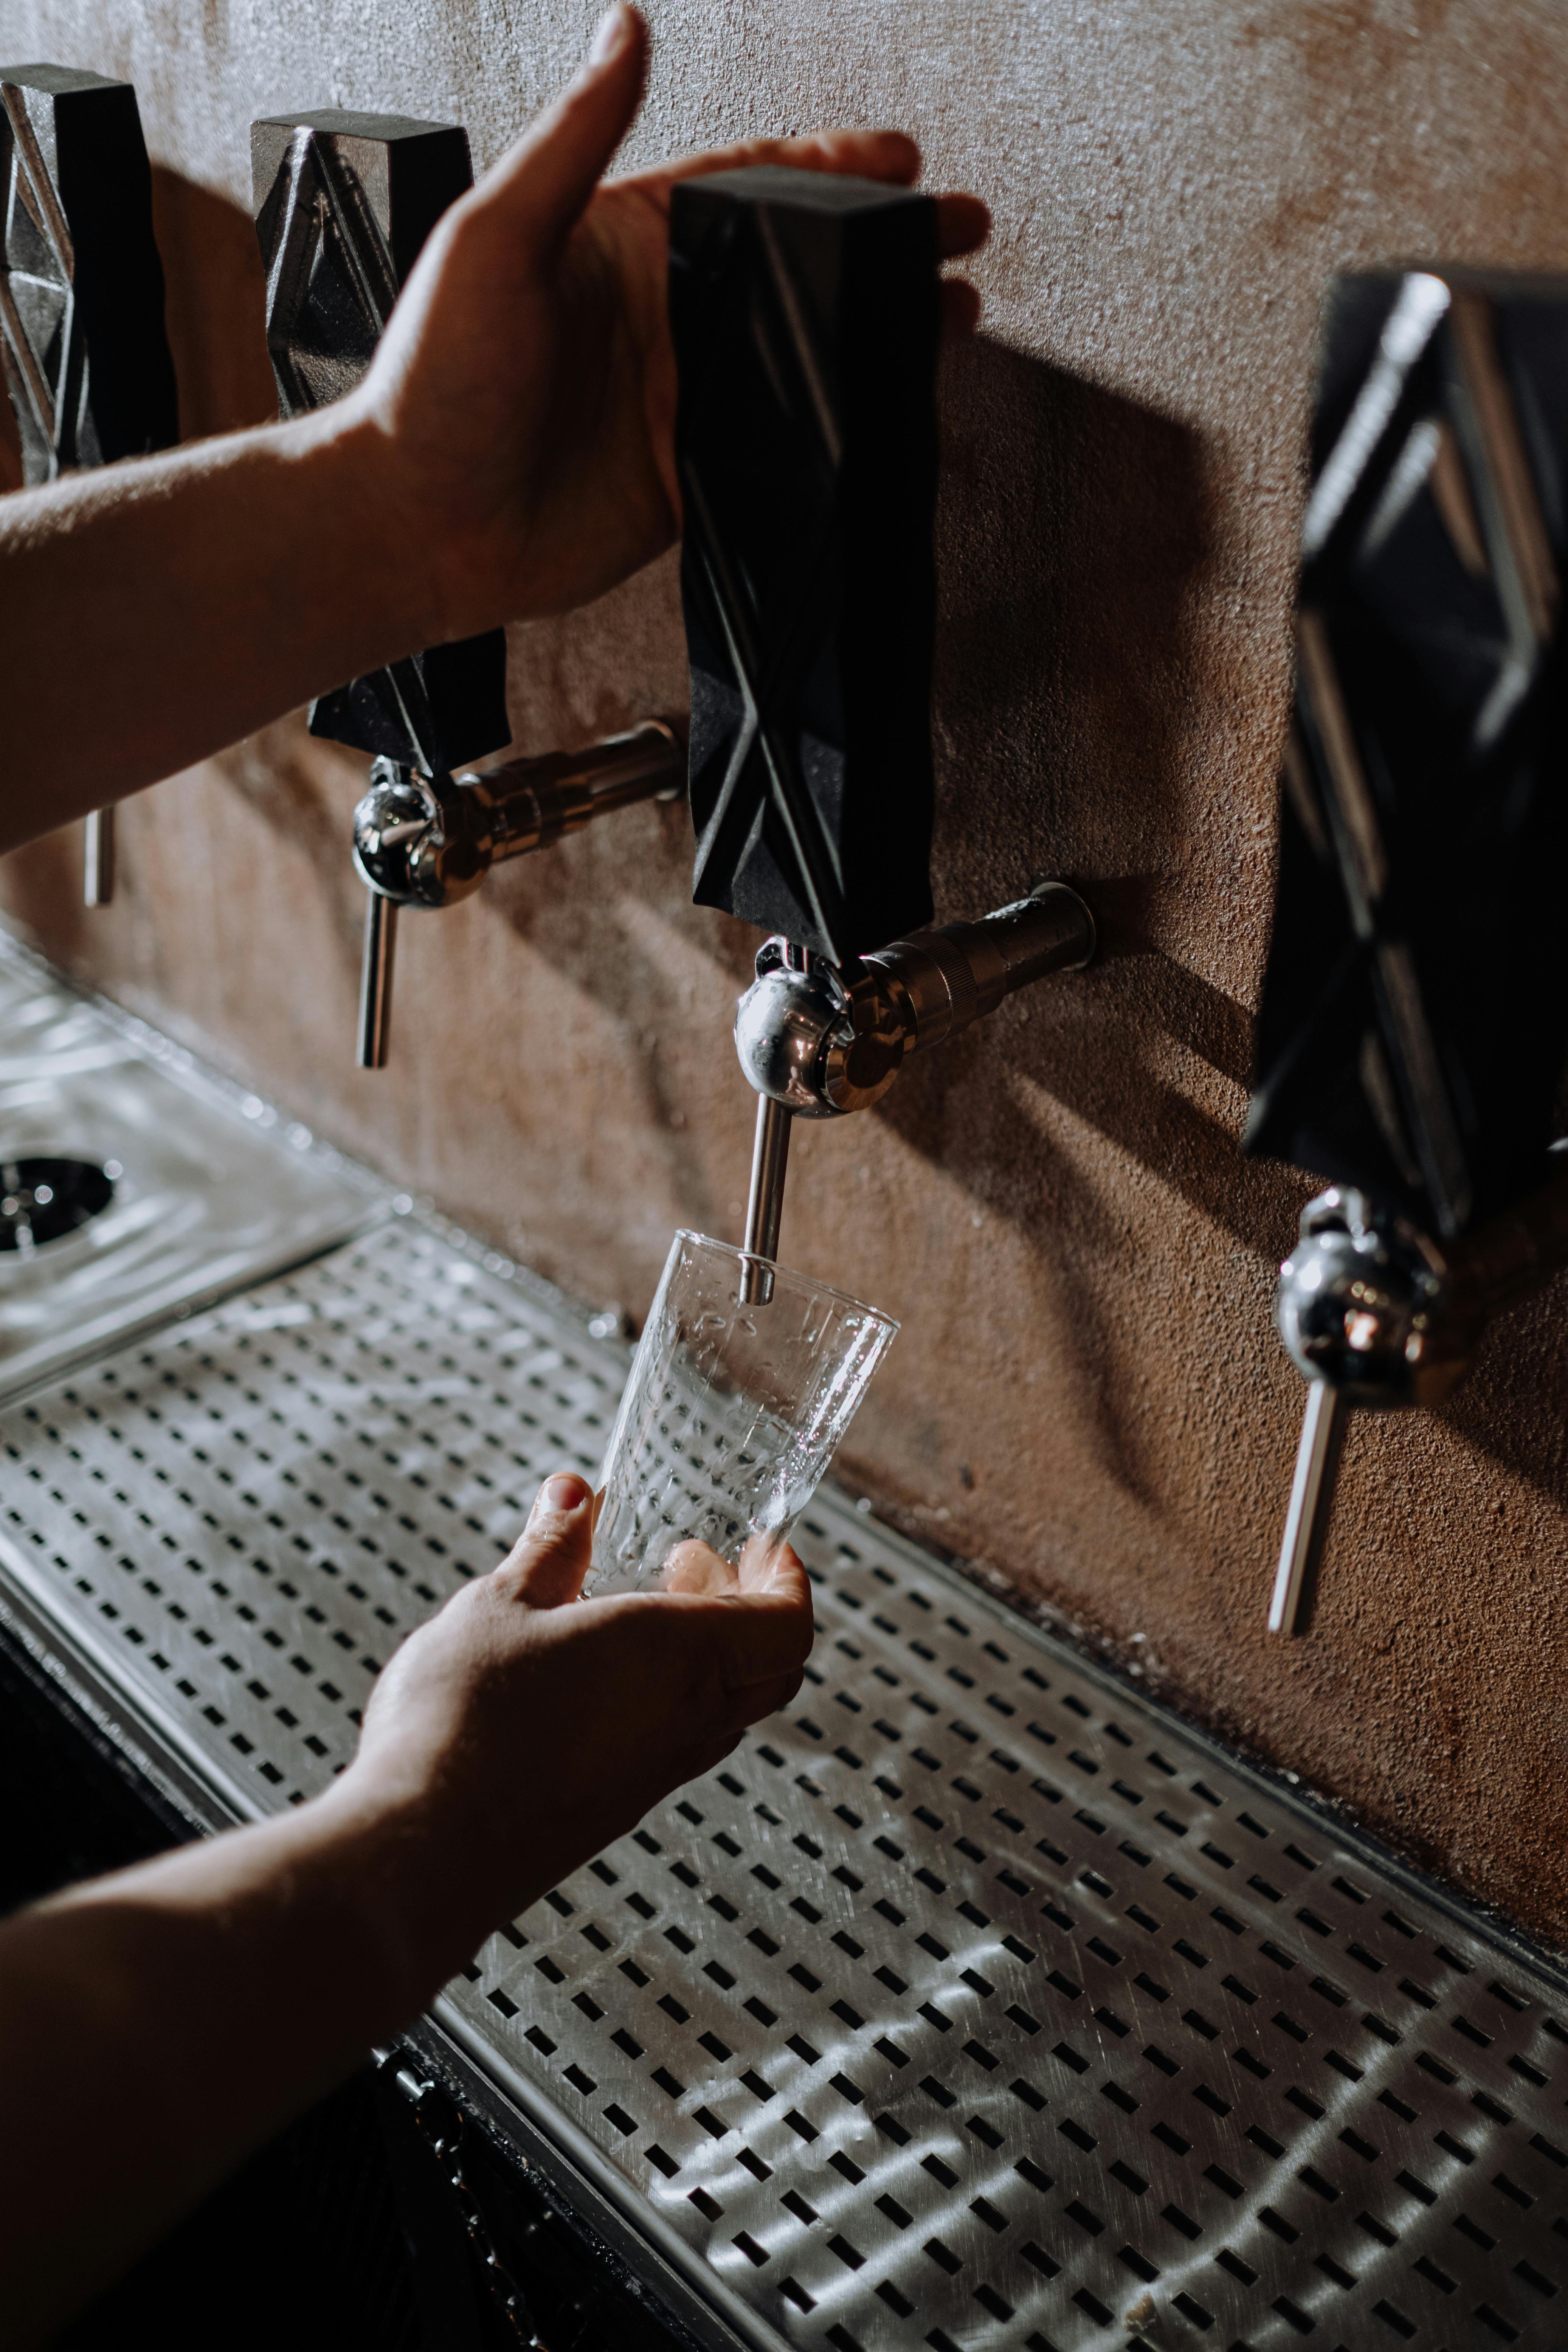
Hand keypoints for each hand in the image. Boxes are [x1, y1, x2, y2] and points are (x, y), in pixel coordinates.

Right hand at [337, 1470, 811, 1994]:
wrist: (423, 1848)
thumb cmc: (465, 1721)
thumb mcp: (501, 1604)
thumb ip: (548, 1549)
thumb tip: (572, 1497)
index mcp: (680, 1657)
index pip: (787, 1625)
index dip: (788, 1579)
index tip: (762, 1545)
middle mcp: (685, 1721)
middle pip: (771, 1669)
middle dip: (751, 1608)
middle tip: (695, 1566)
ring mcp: (652, 1773)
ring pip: (725, 1711)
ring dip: (708, 1654)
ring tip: (637, 1609)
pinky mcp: (614, 1808)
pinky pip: (674, 1745)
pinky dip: (665, 1698)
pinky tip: (591, 1674)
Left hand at [357, 1, 990, 642]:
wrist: (420, 523)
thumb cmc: (431, 384)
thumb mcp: (497, 235)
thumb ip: (573, 137)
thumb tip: (621, 28)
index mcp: (622, 243)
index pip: (746, 184)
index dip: (827, 165)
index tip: (894, 156)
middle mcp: (660, 316)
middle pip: (795, 266)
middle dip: (881, 244)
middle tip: (954, 230)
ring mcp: (680, 397)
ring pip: (804, 353)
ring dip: (878, 333)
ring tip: (950, 316)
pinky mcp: (687, 473)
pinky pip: (780, 445)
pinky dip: (838, 428)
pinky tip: (886, 411)